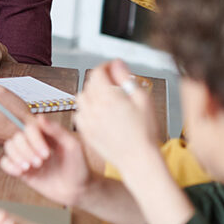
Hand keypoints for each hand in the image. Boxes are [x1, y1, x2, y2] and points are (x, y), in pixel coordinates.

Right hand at [0, 117, 89, 206]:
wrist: (77, 190)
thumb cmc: (78, 167)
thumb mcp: (72, 146)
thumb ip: (57, 130)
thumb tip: (40, 117)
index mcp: (46, 135)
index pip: (29, 128)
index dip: (34, 139)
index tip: (47, 153)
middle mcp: (34, 144)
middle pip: (17, 137)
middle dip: (26, 150)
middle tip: (40, 163)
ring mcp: (27, 157)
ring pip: (9, 147)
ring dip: (17, 156)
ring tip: (29, 167)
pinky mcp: (22, 170)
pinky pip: (5, 163)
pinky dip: (9, 165)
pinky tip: (20, 171)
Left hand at [74, 60, 160, 175]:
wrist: (138, 159)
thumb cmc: (145, 132)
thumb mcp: (142, 99)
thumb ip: (127, 78)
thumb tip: (117, 64)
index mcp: (108, 97)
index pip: (97, 72)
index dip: (106, 67)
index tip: (113, 68)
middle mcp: (93, 107)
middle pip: (89, 83)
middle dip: (100, 79)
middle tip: (114, 84)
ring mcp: (86, 120)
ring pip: (81, 97)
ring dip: (92, 93)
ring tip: (107, 98)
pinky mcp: (84, 131)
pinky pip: (79, 113)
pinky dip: (86, 109)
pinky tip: (99, 113)